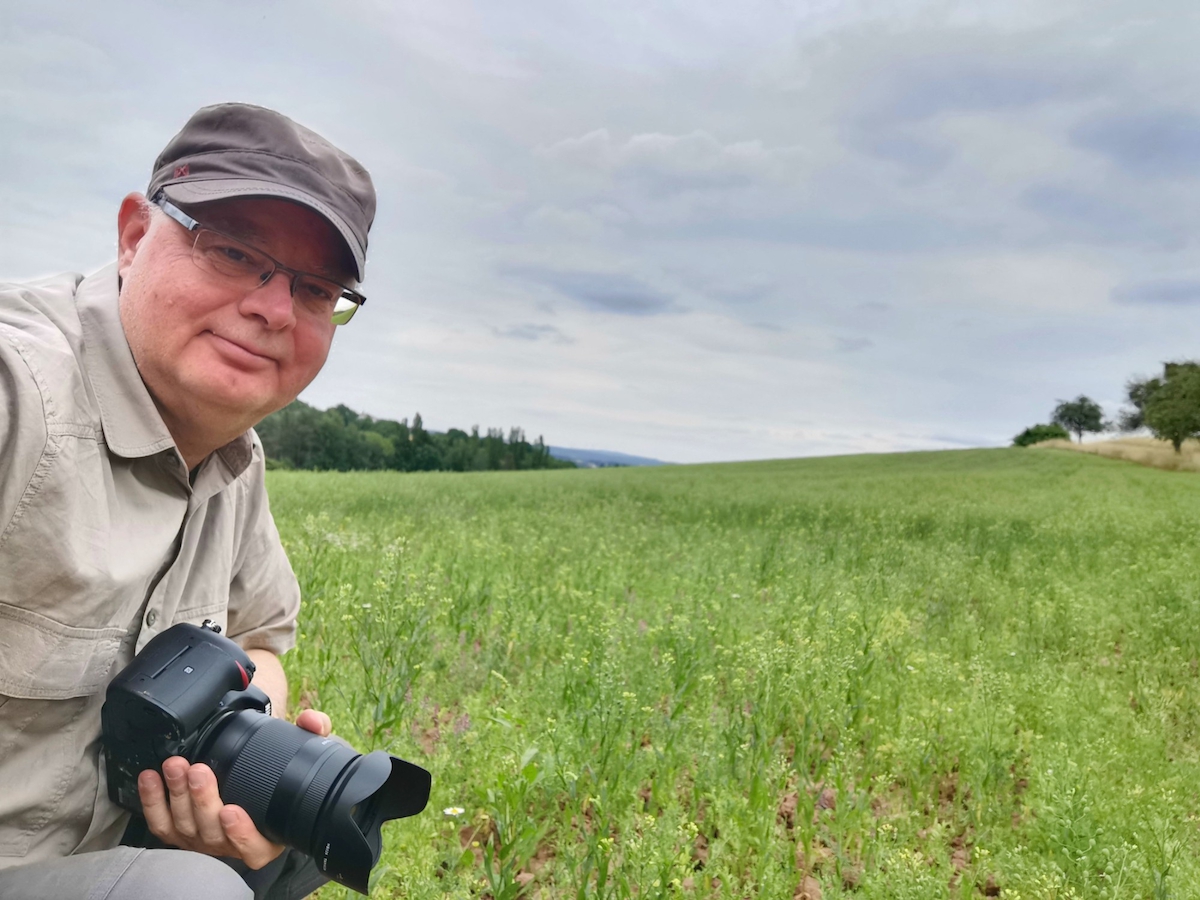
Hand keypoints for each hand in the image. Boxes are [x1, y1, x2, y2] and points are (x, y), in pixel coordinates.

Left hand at [138, 708, 334, 866]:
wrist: (259, 777)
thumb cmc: (281, 776)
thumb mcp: (308, 757)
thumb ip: (315, 736)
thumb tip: (312, 721)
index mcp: (269, 837)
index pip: (256, 849)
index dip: (242, 835)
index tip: (232, 810)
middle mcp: (233, 844)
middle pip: (213, 833)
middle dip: (202, 801)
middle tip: (198, 771)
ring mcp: (204, 840)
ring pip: (185, 826)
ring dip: (177, 795)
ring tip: (176, 766)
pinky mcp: (179, 832)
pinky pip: (161, 823)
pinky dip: (152, 801)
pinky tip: (151, 778)